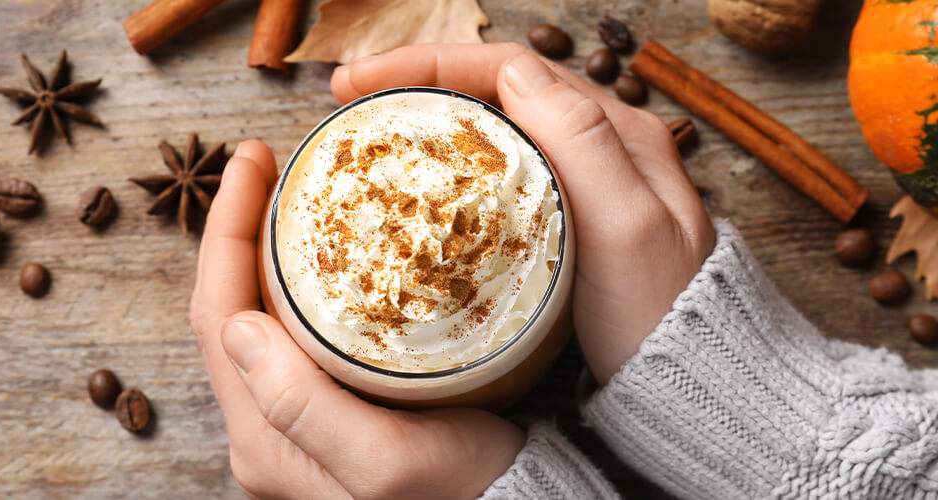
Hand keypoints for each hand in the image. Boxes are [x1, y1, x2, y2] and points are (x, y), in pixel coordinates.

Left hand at [189, 141, 523, 498]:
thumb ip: (302, 406)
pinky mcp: (327, 410)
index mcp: (266, 437)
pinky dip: (295, 278)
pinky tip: (324, 249)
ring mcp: (294, 421)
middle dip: (238, 227)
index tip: (255, 160)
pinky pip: (291, 331)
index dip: (227, 230)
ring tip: (289, 192)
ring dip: (262, 249)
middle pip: (230, 309)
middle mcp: (267, 430)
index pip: (219, 315)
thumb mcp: (386, 463)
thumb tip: (239, 326)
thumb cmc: (461, 495)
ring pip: (258, 316)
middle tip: (268, 161)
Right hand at [332, 43, 714, 382]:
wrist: (689, 384)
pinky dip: (449, 166)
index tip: (357, 83)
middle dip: (417, 82)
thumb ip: (583, 144)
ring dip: (429, 118)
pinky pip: (496, 174)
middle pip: (493, 88)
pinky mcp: (563, 224)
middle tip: (348, 100)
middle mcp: (598, 146)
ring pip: (492, 128)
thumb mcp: (629, 228)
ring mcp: (580, 184)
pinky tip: (417, 185)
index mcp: (614, 131)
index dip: (426, 63)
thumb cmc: (661, 318)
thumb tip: (515, 69)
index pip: (507, 68)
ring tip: (370, 131)